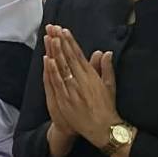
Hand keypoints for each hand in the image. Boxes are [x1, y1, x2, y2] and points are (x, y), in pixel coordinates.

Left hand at [41, 25, 120, 149]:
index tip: (64, 31)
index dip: (70, 42)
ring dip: (55, 52)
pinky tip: (48, 59)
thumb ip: (106, 68)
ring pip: (62, 67)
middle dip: (60, 42)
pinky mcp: (66, 100)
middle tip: (53, 28)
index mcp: (92, 76)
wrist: (103, 128)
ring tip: (49, 38)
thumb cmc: (107, 107)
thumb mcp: (110, 86)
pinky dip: (52, 70)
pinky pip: (57, 82)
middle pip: (69, 57)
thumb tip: (105, 52)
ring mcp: (72, 90)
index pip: (79, 55)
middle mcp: (82, 80)